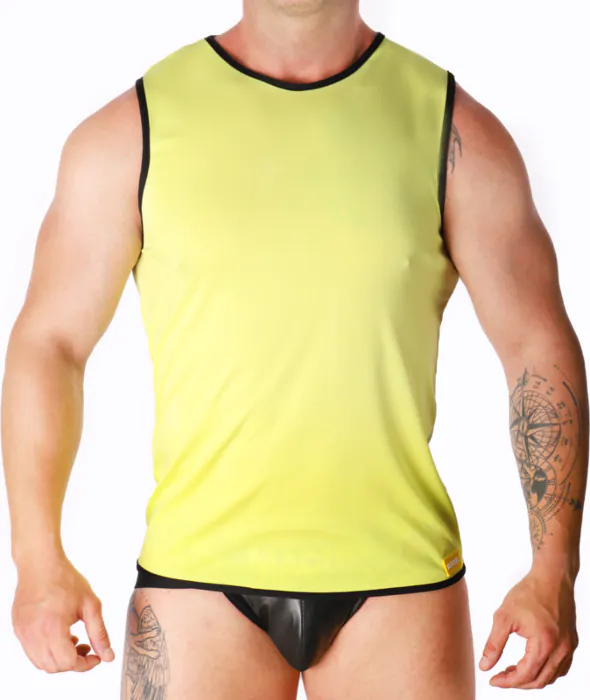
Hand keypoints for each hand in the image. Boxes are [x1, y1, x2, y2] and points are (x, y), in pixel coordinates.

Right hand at [11, 555, 114, 672]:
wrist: (40, 563)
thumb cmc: (66, 579)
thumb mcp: (90, 605)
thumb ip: (99, 633)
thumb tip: (108, 656)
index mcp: (52, 628)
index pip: (68, 663)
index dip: (85, 664)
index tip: (96, 656)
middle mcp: (33, 635)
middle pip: (54, 667)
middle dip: (73, 662)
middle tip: (87, 646)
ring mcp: (22, 633)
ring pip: (41, 662)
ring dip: (59, 658)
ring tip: (73, 638)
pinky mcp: (18, 628)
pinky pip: (31, 651)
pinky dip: (47, 650)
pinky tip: (59, 634)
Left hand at [479, 568, 577, 688]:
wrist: (551, 576)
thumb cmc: (528, 593)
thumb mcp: (504, 617)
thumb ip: (493, 644)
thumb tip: (484, 666)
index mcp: (544, 644)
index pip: (525, 675)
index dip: (507, 682)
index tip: (493, 680)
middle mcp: (561, 649)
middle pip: (539, 681)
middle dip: (517, 683)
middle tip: (500, 676)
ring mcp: (568, 647)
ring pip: (551, 677)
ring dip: (531, 678)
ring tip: (512, 670)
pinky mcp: (571, 642)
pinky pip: (560, 667)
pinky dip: (545, 671)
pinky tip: (530, 663)